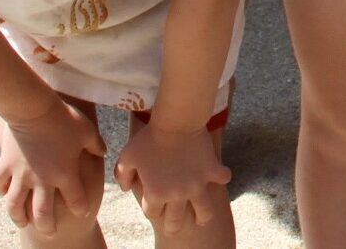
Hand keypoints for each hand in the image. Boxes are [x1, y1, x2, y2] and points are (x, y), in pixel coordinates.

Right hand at [0, 96, 105, 232]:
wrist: (34, 108)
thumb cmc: (64, 118)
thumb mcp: (87, 131)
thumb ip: (97, 145)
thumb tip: (103, 152)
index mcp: (65, 174)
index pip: (76, 200)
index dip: (81, 209)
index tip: (83, 212)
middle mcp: (42, 180)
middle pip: (43, 214)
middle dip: (46, 227)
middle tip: (49, 232)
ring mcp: (21, 175)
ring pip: (15, 207)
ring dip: (18, 217)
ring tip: (22, 222)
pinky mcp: (5, 166)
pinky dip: (0, 191)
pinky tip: (4, 193)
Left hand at [115, 122, 229, 235]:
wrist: (176, 121)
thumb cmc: (148, 138)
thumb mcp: (126, 157)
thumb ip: (122, 176)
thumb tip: (126, 189)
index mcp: (156, 194)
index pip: (152, 214)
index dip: (151, 209)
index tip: (154, 202)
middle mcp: (177, 195)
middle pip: (176, 223)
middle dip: (173, 226)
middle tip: (175, 223)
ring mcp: (198, 184)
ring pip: (205, 212)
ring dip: (202, 216)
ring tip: (201, 216)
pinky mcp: (212, 170)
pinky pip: (223, 179)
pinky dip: (221, 177)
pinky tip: (216, 174)